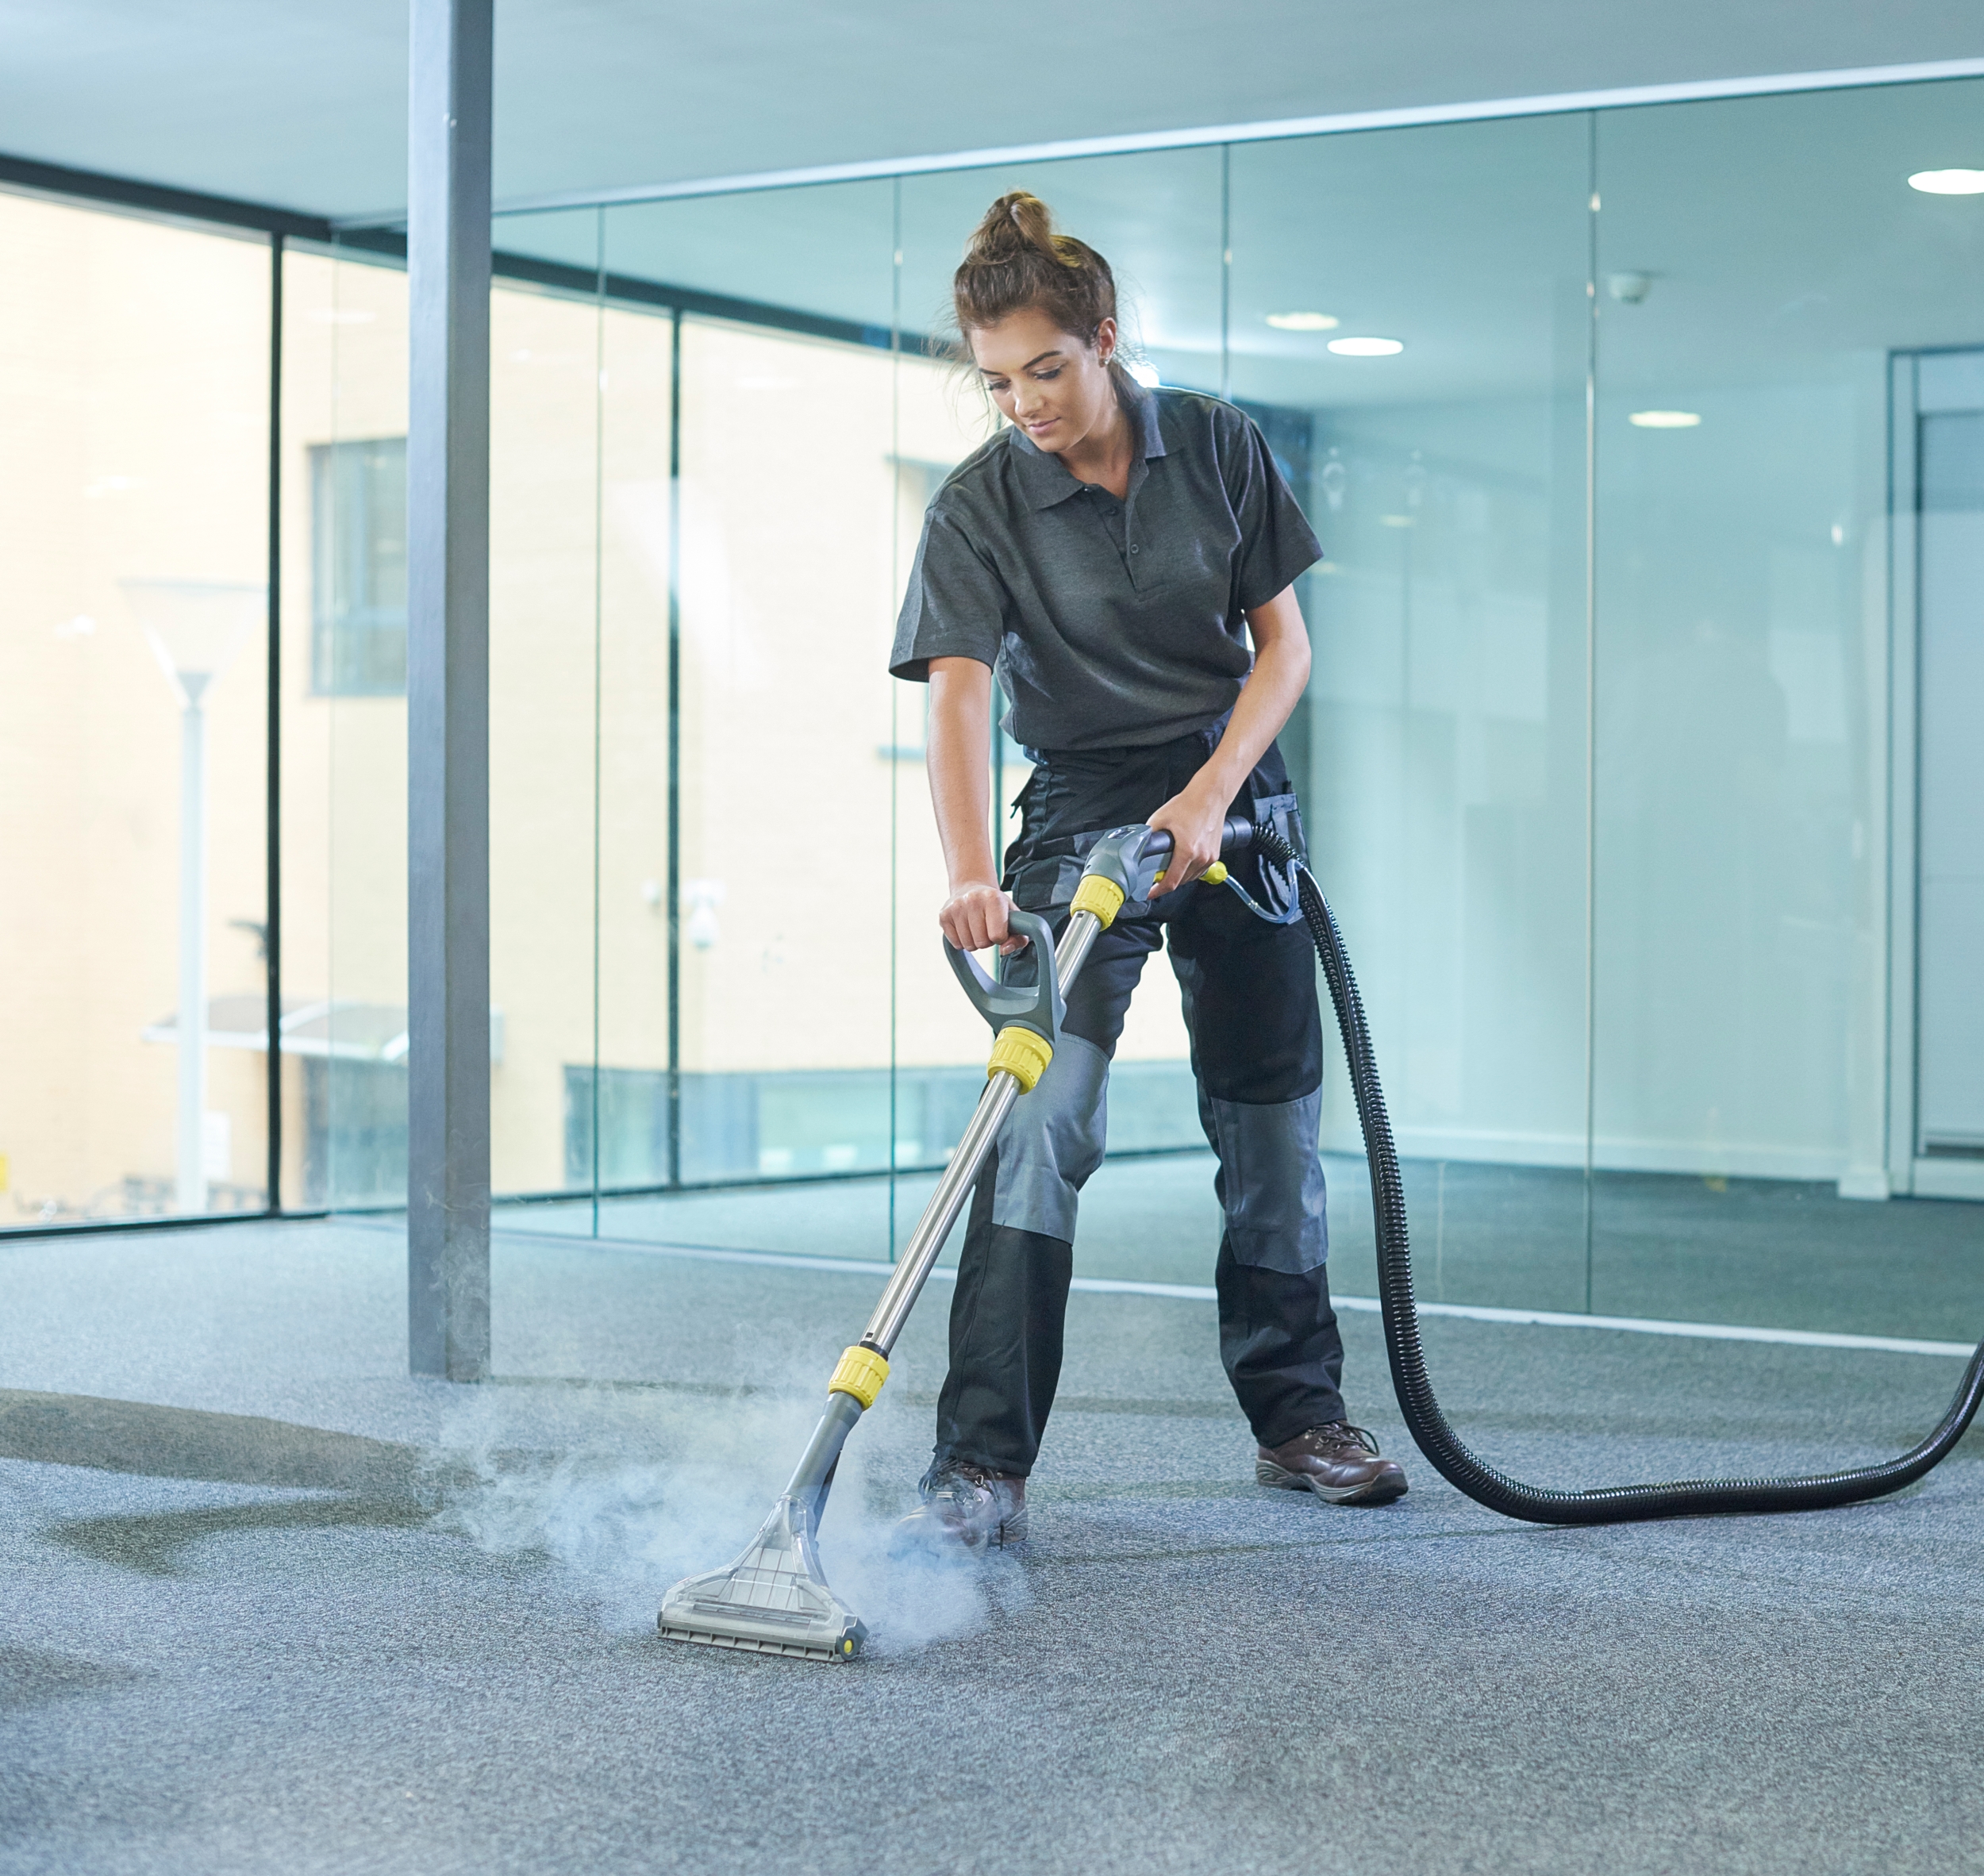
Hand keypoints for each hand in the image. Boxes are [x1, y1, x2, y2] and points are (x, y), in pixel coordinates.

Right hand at [940, 880, 1027, 953]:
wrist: (972, 888)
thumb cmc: (995, 906)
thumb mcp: (1013, 917)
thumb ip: (1018, 938)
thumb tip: (1004, 950)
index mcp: (994, 898)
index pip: (997, 936)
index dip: (1000, 937)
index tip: (999, 928)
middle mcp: (973, 899)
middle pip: (982, 942)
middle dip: (987, 940)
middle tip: (986, 927)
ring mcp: (956, 907)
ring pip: (968, 945)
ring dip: (974, 941)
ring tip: (976, 926)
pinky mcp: (943, 915)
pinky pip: (956, 943)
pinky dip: (962, 940)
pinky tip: (965, 926)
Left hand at [1146, 782, 1225, 899]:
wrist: (1210, 796)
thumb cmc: (1188, 804)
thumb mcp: (1160, 819)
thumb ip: (1148, 836)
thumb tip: (1138, 848)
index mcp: (1187, 851)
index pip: (1171, 882)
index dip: (1157, 891)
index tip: (1148, 893)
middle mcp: (1201, 857)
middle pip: (1180, 882)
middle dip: (1165, 882)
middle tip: (1153, 878)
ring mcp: (1210, 857)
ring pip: (1190, 878)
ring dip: (1178, 878)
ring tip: (1166, 869)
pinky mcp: (1214, 855)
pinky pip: (1199, 871)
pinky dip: (1188, 872)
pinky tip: (1181, 864)